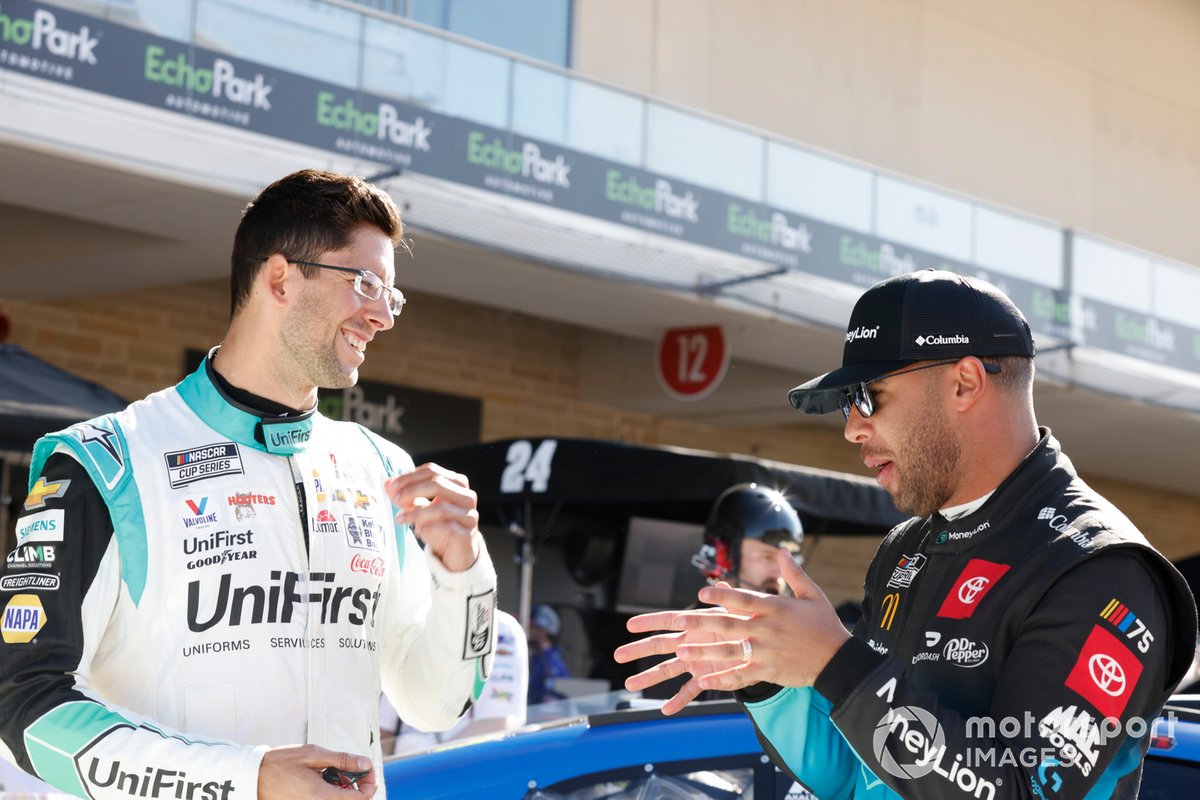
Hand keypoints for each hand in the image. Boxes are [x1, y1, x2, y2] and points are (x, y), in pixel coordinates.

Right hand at [258, 745, 376, 798]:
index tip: (367, 770)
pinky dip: (333, 791)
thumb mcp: (313, 754)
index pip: (360, 799)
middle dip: (359, 785)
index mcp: (322, 795)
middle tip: (354, 767)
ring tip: (336, 771)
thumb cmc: (280, 763)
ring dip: (346, 788)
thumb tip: (365, 763)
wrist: (253, 777)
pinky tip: (325, 778)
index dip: (370, 784)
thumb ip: (341, 760)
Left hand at [386, 463, 480, 570]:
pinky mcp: (468, 534)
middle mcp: (467, 496)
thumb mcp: (420, 508)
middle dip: (412, 490)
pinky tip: (417, 531)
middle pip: (438, 484)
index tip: (392, 486)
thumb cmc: (439, 526)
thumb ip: (406, 496)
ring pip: (441, 508)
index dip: (410, 477)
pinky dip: (428, 528)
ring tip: (401, 518)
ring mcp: (469, 515)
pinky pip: (446, 528)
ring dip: (416, 513)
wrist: (456, 552)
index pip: (432, 471)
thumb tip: (387, 483)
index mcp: (456, 483)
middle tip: (395, 499)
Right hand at [614, 596, 750, 715]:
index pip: (667, 620)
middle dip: (638, 649)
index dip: (649, 622)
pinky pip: (689, 690)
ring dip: (649, 677)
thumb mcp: (737, 610)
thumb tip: (721, 585)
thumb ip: (727, 600)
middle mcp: (690, 643)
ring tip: (629, 685)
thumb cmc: (745, 624)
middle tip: (618, 655)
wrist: (759, 647)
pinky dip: (678, 700)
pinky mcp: (705, 677)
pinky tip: (666, 710)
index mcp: (694, 625)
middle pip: (659, 646)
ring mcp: (695, 661)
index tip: (629, 625)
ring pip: (667, 669)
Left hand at [686, 550, 849, 690]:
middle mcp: (767, 629)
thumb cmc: (825, 625)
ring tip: (682, 651)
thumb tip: (783, 551)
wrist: (840, 661)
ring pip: (730, 650)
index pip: (744, 598)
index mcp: (776, 608)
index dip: (722, 594)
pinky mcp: (769, 672)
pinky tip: (703, 680)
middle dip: (701, 622)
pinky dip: (722, 678)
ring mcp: (767, 652)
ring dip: (704, 651)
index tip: (702, 592)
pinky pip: (741, 675)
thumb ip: (794, 574)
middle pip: (728, 624)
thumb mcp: (813, 595)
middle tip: (678, 620)